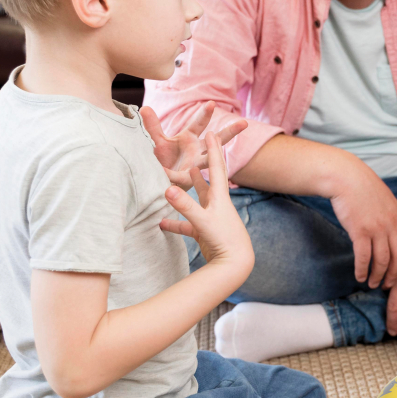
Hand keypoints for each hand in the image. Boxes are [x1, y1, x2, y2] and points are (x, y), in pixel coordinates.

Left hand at [141, 101, 247, 189]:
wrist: (157, 180)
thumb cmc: (162, 159)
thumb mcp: (157, 141)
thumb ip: (153, 126)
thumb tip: (145, 108)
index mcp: (190, 138)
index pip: (199, 123)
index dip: (205, 114)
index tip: (212, 103)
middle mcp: (197, 151)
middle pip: (217, 140)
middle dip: (230, 132)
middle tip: (244, 123)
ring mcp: (195, 166)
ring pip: (211, 160)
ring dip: (218, 156)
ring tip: (228, 162)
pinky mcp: (185, 180)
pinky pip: (180, 176)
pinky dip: (173, 175)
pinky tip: (169, 173)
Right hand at [160, 132, 253, 274]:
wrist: (235, 265)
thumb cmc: (223, 241)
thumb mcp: (202, 221)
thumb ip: (184, 206)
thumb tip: (167, 188)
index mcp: (220, 197)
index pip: (217, 167)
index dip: (214, 149)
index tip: (212, 132)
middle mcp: (217, 205)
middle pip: (209, 180)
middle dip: (203, 165)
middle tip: (199, 150)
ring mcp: (212, 218)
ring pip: (198, 200)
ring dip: (190, 190)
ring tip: (183, 177)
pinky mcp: (205, 232)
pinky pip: (188, 224)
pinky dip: (176, 222)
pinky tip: (161, 223)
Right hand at [326, 156, 396, 288]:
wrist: (347, 178)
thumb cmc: (364, 188)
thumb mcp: (386, 200)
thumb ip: (392, 216)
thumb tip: (392, 231)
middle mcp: (391, 224)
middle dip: (395, 274)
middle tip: (388, 285)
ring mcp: (377, 229)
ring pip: (382, 260)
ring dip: (378, 276)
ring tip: (372, 283)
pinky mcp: (360, 231)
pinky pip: (364, 257)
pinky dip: (362, 270)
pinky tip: (359, 276)